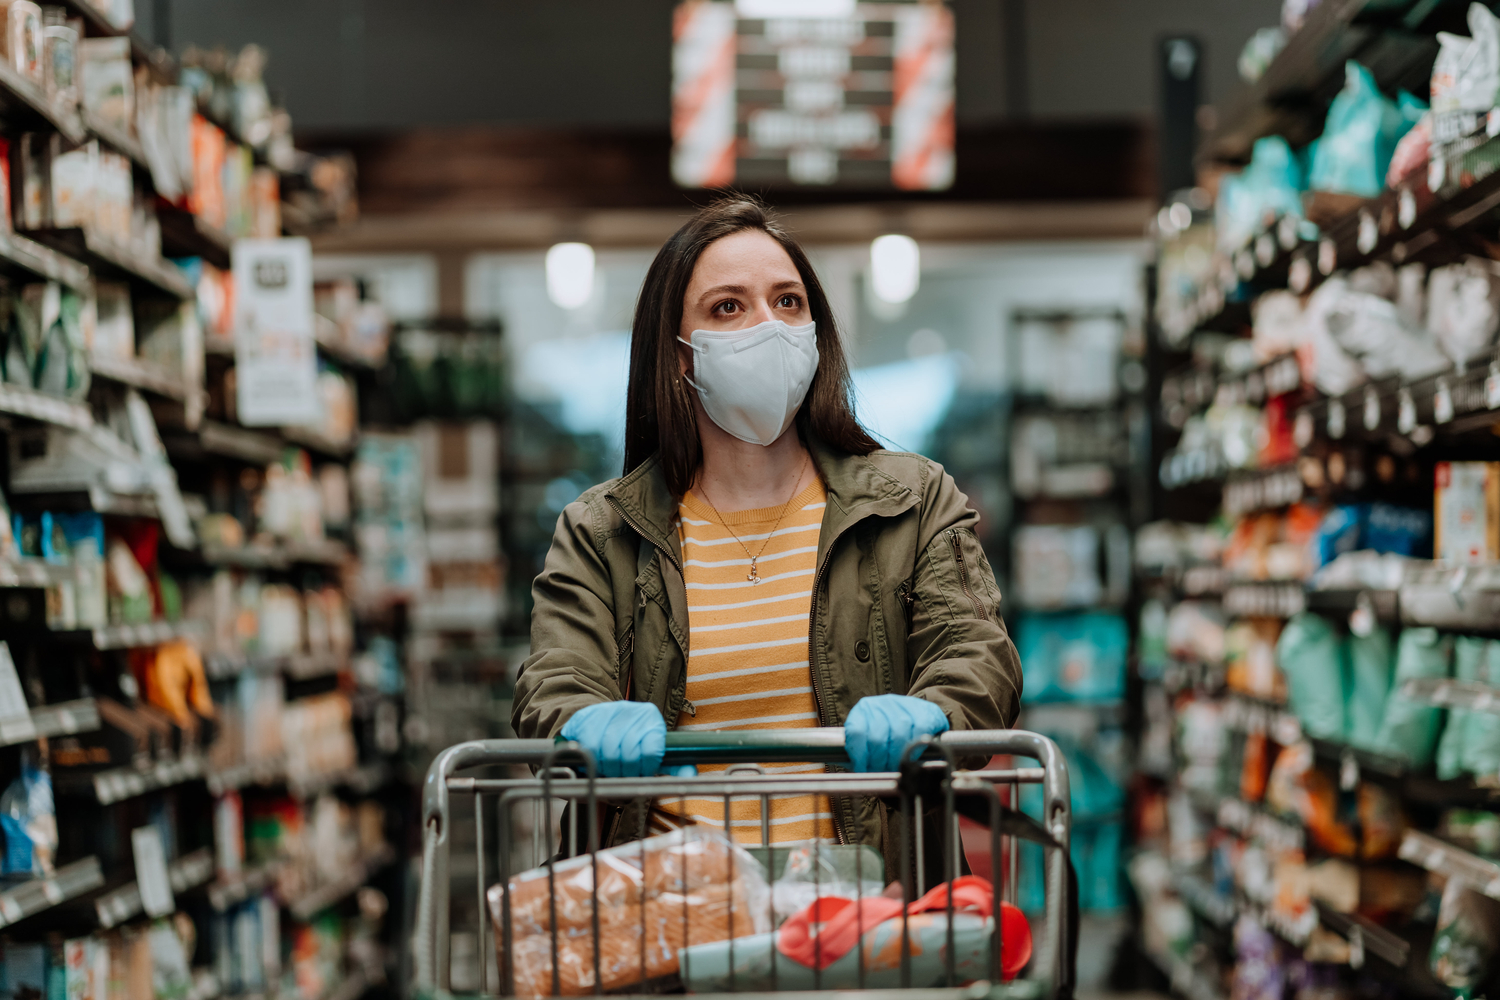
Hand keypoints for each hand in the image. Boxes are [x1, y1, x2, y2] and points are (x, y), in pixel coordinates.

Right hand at [558, 702, 693, 777]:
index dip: (644, 769)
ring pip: (609, 752)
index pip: (652, 751)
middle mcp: (633, 711)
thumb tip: (691, 775)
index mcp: (653, 719)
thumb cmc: (628, 742)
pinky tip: (596, 759)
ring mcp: (609, 712)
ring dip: (608, 769)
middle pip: (630, 754)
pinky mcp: (588, 717)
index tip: (640, 772)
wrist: (597, 722)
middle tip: (622, 774)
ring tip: (609, 768)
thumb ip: (673, 766)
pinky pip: (591, 747)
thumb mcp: (653, 753)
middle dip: (625, 772)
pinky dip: (592, 760)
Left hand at [844, 694, 949, 772]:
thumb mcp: (869, 738)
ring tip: (895, 768)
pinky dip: (914, 750)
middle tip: (881, 772)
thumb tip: (853, 768)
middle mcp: (881, 704)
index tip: (863, 770)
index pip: (857, 732)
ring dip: (896, 759)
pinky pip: (919, 733)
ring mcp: (903, 705)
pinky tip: (911, 756)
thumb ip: (860, 750)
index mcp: (863, 710)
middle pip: (877, 738)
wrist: (917, 715)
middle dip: (878, 762)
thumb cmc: (888, 732)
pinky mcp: (924, 711)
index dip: (860, 756)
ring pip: (898, 737)